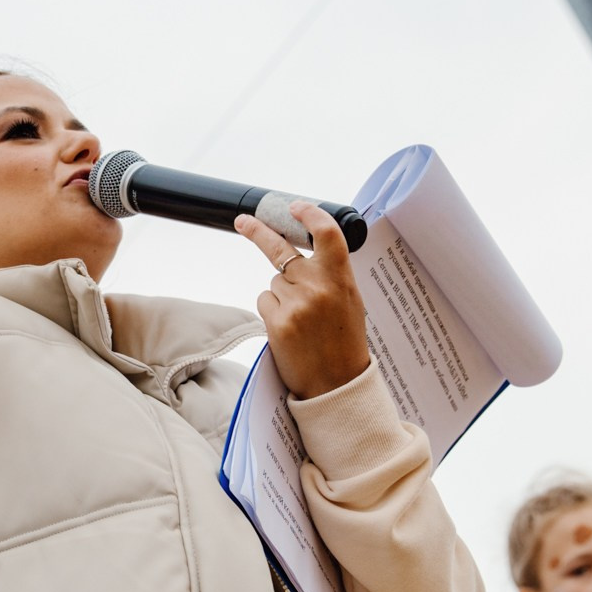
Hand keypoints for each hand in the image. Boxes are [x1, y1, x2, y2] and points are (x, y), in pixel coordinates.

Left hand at [235, 203, 371, 400]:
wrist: (337, 385)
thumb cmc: (344, 343)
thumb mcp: (349, 301)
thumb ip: (329, 275)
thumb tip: (302, 253)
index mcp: (342, 278)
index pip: (327, 233)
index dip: (308, 214)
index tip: (293, 206)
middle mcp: (319, 286)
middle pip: (280, 251)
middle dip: (259, 234)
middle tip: (242, 222)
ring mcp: (297, 303)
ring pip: (273, 282)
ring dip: (281, 296)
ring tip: (302, 322)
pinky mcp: (277, 321)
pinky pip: (264, 301)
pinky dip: (272, 312)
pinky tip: (289, 331)